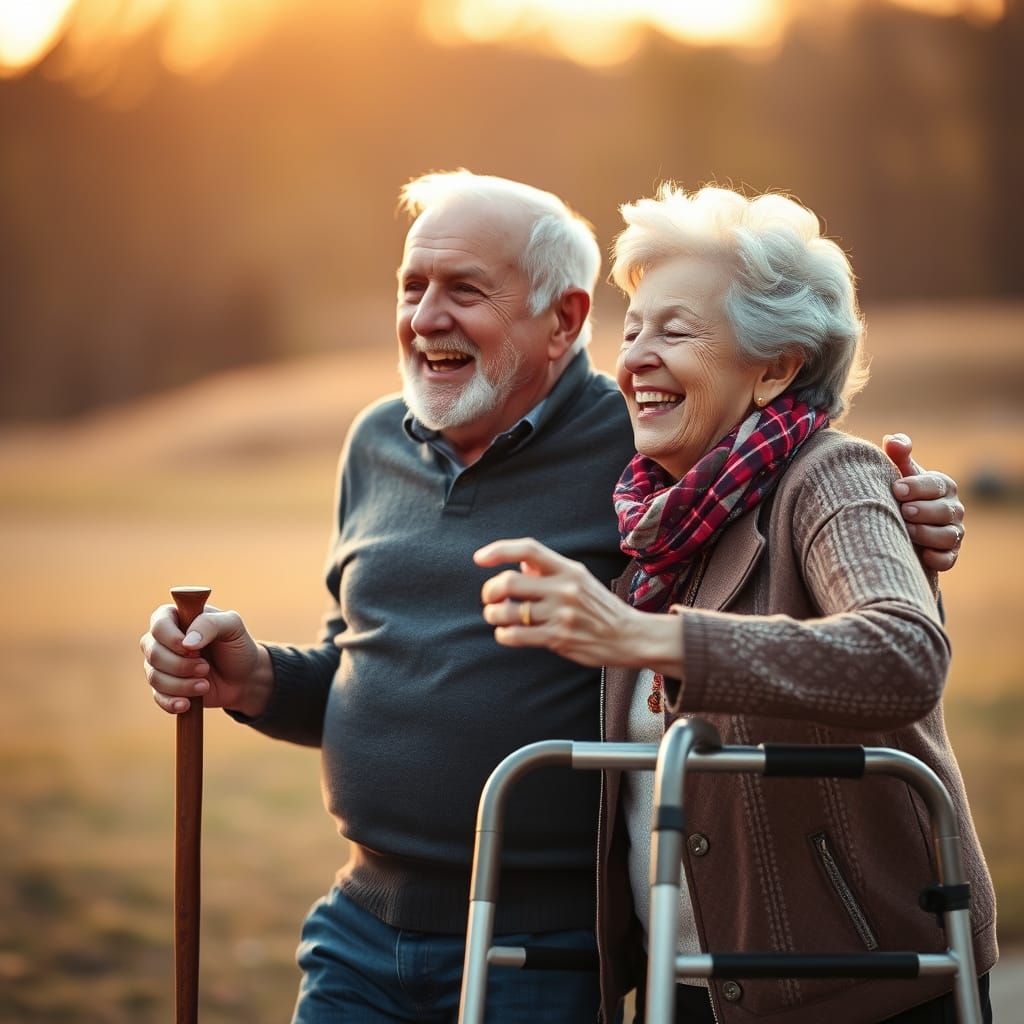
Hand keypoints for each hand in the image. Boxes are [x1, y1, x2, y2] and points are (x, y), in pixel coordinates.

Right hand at [140, 603, 271, 716]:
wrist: (244, 677)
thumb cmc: (237, 646)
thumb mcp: (233, 626)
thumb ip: (210, 624)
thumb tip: (187, 642)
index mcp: (176, 617)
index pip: (158, 624)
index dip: (171, 638)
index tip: (191, 648)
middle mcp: (162, 640)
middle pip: (153, 653)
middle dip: (181, 665)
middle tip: (205, 667)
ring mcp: (161, 665)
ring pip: (155, 677)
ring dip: (181, 684)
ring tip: (205, 685)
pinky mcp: (165, 687)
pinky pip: (158, 697)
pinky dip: (172, 701)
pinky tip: (187, 703)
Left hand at [474, 537, 679, 670]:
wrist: (629, 635)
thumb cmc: (599, 607)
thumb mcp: (579, 579)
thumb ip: (548, 570)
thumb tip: (519, 563)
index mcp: (568, 569)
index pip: (528, 550)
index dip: (499, 550)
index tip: (478, 558)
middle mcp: (564, 588)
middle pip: (508, 582)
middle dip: (489, 591)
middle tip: (489, 598)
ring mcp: (561, 614)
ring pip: (507, 612)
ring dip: (493, 615)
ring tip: (496, 616)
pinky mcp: (558, 638)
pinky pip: (515, 635)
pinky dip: (503, 634)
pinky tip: (506, 633)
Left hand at [883, 433, 964, 571]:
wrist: (898, 524)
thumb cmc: (899, 492)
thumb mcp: (898, 472)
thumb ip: (897, 454)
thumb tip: (892, 441)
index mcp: (942, 486)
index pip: (937, 484)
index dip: (917, 487)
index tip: (896, 489)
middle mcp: (953, 508)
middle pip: (945, 511)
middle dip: (923, 511)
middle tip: (903, 511)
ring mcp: (953, 533)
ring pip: (947, 536)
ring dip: (927, 534)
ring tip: (906, 530)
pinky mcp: (948, 555)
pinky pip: (947, 559)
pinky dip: (936, 558)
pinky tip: (920, 554)